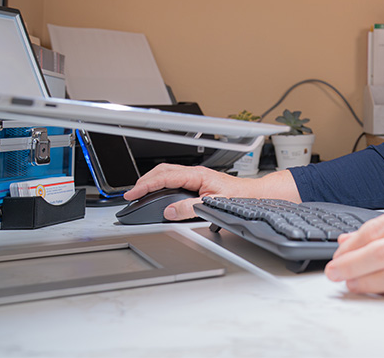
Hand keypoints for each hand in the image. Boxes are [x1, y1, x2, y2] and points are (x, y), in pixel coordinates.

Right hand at [123, 164, 256, 220]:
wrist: (252, 194)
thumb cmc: (238, 197)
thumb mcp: (214, 204)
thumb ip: (191, 208)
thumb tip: (170, 211)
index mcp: (197, 175)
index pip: (165, 177)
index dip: (146, 186)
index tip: (133, 194)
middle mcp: (195, 173)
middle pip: (162, 171)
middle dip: (144, 181)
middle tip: (131, 195)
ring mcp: (195, 176)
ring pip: (167, 173)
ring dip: (151, 181)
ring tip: (139, 193)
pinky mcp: (197, 181)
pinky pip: (173, 178)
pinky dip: (160, 184)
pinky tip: (156, 192)